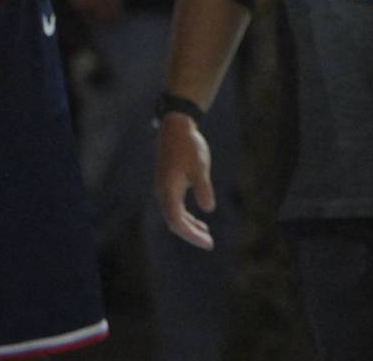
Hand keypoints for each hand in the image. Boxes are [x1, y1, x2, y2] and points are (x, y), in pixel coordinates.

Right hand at [153, 115, 217, 250]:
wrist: (176, 129)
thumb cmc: (188, 146)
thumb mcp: (200, 165)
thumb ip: (203, 186)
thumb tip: (208, 208)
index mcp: (168, 191)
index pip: (176, 222)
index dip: (191, 235)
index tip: (207, 242)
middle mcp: (163, 194)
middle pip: (175, 223)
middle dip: (192, 234)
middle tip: (210, 244)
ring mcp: (165, 190)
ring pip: (175, 216)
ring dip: (190, 227)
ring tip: (206, 236)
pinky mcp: (169, 185)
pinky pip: (176, 208)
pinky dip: (188, 217)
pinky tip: (200, 221)